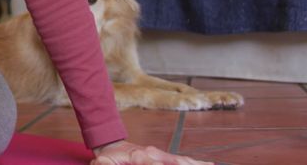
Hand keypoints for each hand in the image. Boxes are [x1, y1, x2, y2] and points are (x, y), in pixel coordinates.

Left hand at [92, 140, 211, 164]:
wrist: (110, 144)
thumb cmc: (108, 156)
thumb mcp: (104, 161)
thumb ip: (105, 164)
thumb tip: (101, 162)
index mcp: (140, 156)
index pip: (157, 163)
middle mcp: (153, 153)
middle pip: (176, 161)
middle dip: (190, 164)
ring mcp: (159, 154)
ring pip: (181, 160)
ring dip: (196, 164)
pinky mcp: (162, 157)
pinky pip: (180, 160)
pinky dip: (193, 162)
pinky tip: (205, 164)